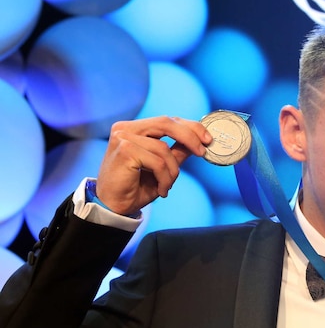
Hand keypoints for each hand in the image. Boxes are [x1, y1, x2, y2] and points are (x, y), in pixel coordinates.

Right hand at [95, 116, 212, 215]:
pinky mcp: (124, 150)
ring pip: (164, 149)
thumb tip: (199, 141)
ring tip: (167, 185)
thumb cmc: (136, 187)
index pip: (167, 120)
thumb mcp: (162, 167)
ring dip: (172, 171)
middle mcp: (126, 129)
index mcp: (134, 129)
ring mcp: (123, 138)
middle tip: (202, 152)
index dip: (190, 127)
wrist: (114, 206)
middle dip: (190, 136)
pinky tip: (161, 189)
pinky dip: (165, 178)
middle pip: (166, 123)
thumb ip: (176, 152)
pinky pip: (158, 162)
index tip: (207, 138)